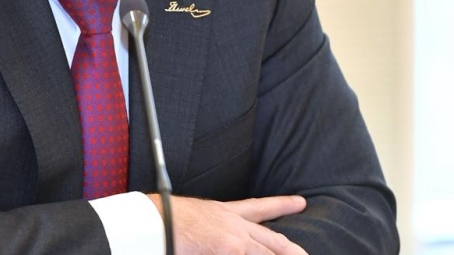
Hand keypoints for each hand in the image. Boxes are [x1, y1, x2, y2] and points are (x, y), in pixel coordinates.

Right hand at [148, 194, 308, 254]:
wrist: (154, 220)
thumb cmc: (164, 219)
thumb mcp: (194, 218)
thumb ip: (210, 225)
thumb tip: (216, 239)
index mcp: (223, 212)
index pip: (258, 207)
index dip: (281, 205)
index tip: (299, 202)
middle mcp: (234, 225)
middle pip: (273, 238)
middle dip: (292, 249)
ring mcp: (235, 241)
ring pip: (270, 251)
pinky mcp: (230, 249)